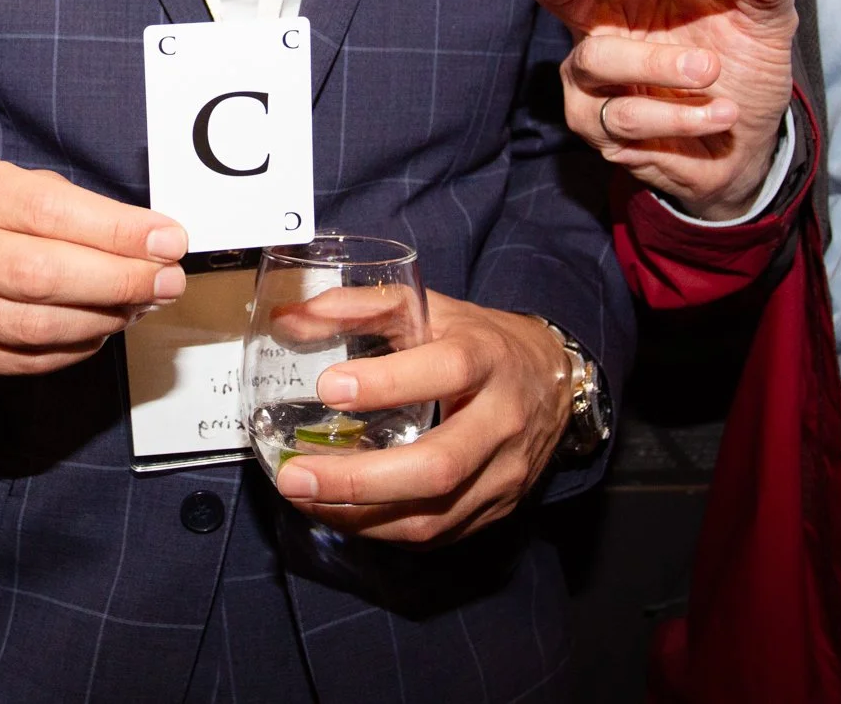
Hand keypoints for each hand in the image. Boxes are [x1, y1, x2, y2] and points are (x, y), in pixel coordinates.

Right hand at [0, 152, 186, 374]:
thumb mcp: (17, 182)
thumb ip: (78, 209)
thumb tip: (154, 243)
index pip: (46, 211)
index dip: (115, 231)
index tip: (167, 241)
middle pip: (39, 275)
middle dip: (117, 281)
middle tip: (166, 280)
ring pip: (34, 326)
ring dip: (103, 318)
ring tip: (140, 303)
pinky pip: (25, 359)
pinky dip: (75, 347)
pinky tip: (102, 327)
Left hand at [270, 294, 572, 542]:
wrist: (551, 382)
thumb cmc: (477, 340)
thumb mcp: (428, 308)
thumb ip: (360, 306)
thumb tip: (289, 318)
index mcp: (489, 358)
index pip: (448, 370)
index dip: (388, 382)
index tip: (328, 387)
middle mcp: (503, 421)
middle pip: (438, 466)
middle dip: (359, 480)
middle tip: (295, 476)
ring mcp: (504, 474)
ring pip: (433, 514)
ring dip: (359, 515)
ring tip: (303, 497)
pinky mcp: (497, 509)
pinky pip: (436, 534)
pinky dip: (381, 529)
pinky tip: (339, 512)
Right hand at [530, 0, 796, 218]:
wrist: (748, 145)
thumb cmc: (743, 72)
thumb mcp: (766, 21)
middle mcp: (601, 29)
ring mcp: (593, 80)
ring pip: (597, 59)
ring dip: (657, 64)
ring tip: (711, 70)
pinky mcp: (600, 128)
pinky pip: (625, 116)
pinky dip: (678, 115)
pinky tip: (720, 113)